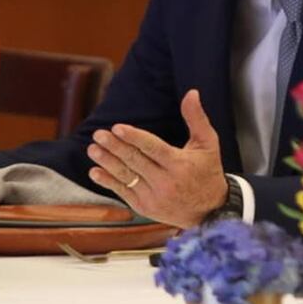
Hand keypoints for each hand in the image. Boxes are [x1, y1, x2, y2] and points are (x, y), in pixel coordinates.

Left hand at [86, 89, 228, 227]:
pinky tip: (95, 172)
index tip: (117, 128)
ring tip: (92, 150)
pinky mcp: (146, 207)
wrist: (210, 211)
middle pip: (136, 161)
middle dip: (115, 147)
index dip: (134, 138)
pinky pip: (124, 193)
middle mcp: (166, 182)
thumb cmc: (208, 171)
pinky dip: (108, 182)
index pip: (153, 148)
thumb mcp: (208, 143)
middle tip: (98, 135)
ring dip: (107, 163)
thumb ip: (196, 118)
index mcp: (180, 164)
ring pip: (127, 177)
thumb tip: (192, 92)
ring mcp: (154, 197)